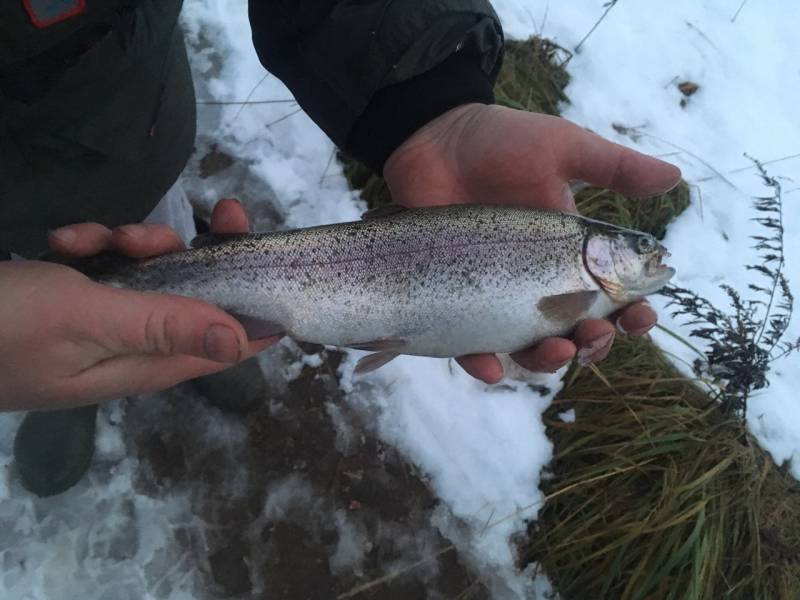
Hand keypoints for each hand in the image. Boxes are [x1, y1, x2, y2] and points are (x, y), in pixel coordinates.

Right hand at [0, 200, 277, 411]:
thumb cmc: (0, 326)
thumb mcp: (87, 320)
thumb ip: (162, 326)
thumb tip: (238, 341)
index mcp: (144, 364)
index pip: (223, 347)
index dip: (259, 314)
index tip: (286, 273)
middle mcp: (130, 347)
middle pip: (193, 297)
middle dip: (204, 253)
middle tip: (220, 210)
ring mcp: (98, 322)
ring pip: (150, 273)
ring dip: (133, 244)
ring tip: (89, 238)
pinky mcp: (69, 300)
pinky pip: (104, 267)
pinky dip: (91, 246)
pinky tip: (60, 239)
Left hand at [384, 104, 681, 382]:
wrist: (433, 140)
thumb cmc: (500, 142)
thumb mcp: (562, 149)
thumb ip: (615, 166)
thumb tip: (677, 178)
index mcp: (568, 252)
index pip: (609, 294)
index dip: (632, 312)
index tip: (641, 315)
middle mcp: (536, 281)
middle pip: (575, 330)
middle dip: (594, 342)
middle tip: (593, 334)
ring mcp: (495, 294)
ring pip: (529, 346)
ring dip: (548, 360)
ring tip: (557, 350)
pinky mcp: (454, 300)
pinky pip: (469, 344)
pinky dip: (481, 363)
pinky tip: (491, 367)